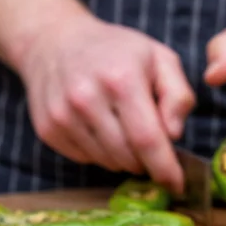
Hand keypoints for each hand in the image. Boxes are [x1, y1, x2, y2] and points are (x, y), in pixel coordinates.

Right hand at [15, 14, 194, 192]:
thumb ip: (178, 96)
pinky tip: (100, 127)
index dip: (165, 168)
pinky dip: (100, 153)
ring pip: (107, 162)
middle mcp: (86, 98)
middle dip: (147, 162)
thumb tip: (174, 135)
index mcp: (121, 79)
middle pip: (127, 157)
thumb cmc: (117, 51)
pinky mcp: (48, 129)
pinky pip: (85, 159)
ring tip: (124, 128)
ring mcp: (62, 115)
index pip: (147, 139)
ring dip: (124, 158)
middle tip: (151, 145)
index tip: (177, 186)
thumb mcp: (160, 58)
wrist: (54, 40)